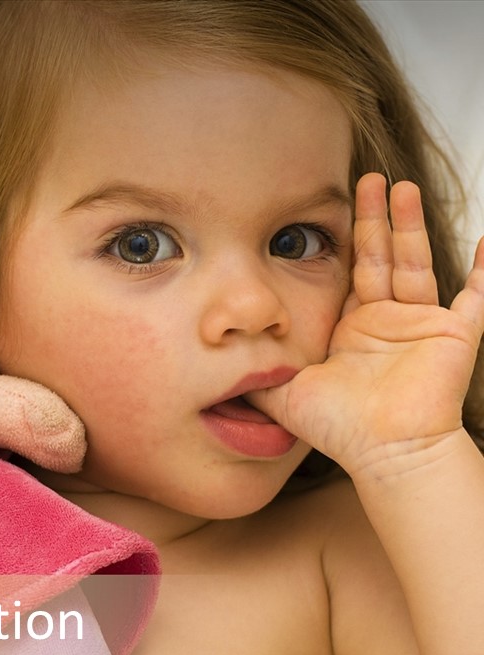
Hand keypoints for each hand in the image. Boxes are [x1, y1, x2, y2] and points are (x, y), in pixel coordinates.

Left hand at [250, 173, 483, 474]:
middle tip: (367, 179)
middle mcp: (384, 322)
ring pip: (416, 263)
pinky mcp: (453, 335)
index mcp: (350, 330)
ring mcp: (419, 326)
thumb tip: (216, 362)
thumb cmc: (338, 429)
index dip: (343, 241)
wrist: (384, 455)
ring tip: (401, 187)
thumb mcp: (283, 394)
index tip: (333, 206)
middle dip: (373, 218)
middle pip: (380, 257)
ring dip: (409, 225)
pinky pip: (477, 297)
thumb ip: (254, 374)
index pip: (348, 273)